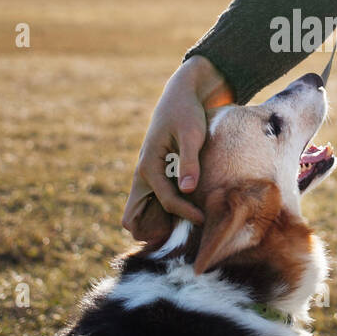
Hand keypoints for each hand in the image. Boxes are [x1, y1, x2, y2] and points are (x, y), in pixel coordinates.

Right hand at [121, 55, 234, 242]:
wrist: (181, 95)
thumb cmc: (187, 112)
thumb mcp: (192, 134)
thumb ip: (189, 161)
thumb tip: (187, 189)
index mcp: (148, 165)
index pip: (166, 200)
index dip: (185, 213)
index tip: (204, 219)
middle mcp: (143, 174)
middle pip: (132, 217)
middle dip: (149, 232)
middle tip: (175, 239)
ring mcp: (148, 176)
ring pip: (141, 212)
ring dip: (156, 223)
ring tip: (181, 232)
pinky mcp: (157, 175)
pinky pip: (153, 202)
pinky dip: (163, 212)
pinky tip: (185, 213)